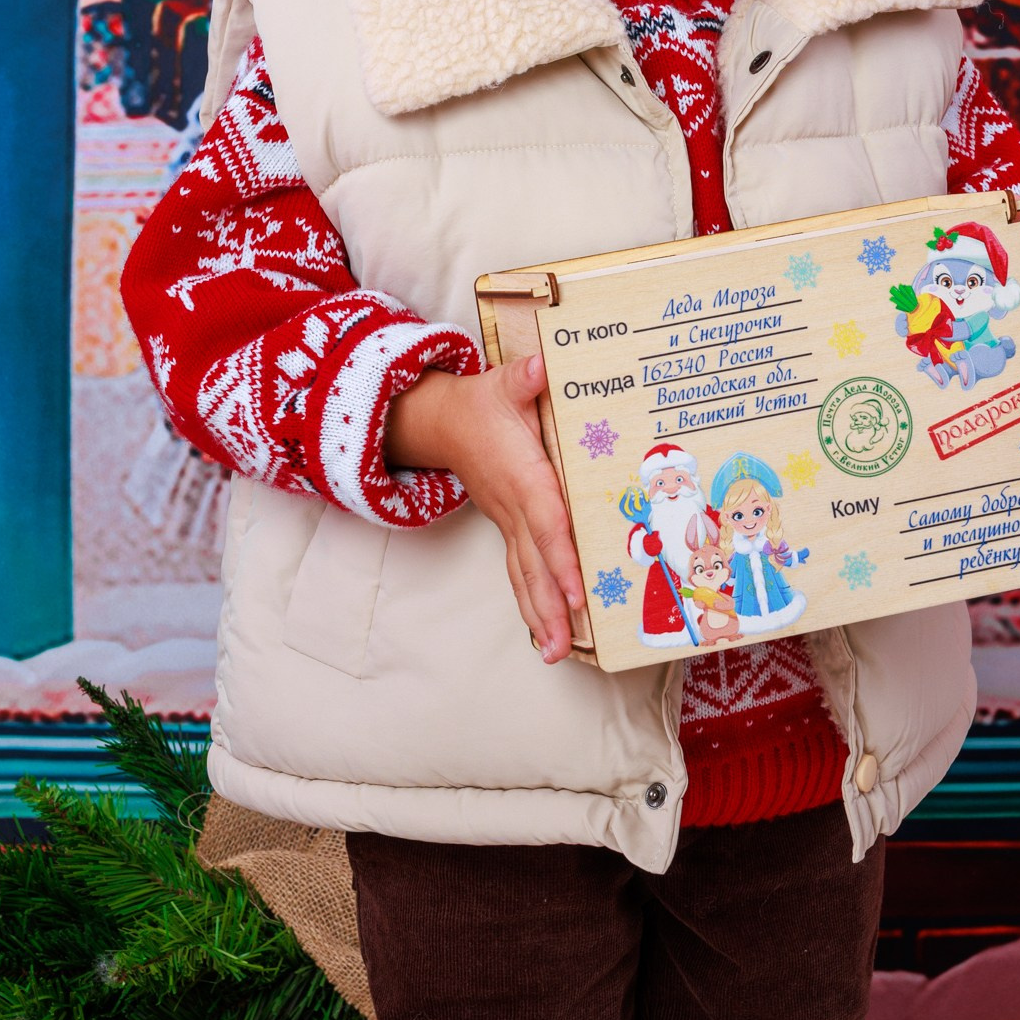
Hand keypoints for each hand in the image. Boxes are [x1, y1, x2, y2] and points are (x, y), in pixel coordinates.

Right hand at [385, 355, 582, 660]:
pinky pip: (518, 572)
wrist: (441, 422)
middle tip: (565, 647)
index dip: (561, 558)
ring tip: (556, 653)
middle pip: (534, 564)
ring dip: (539, 615)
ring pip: (524, 576)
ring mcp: (507, 522)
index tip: (577, 592)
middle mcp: (513, 508)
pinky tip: (545, 633)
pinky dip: (531, 603)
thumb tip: (538, 366)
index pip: (546, 523)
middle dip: (550, 606)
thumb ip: (523, 378)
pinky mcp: (506, 528)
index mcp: (522, 476)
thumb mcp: (502, 384)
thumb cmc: (481, 404)